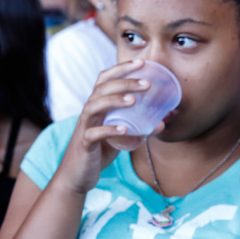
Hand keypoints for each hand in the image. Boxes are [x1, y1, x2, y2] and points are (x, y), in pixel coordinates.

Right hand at [53, 60, 159, 194]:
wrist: (77, 176)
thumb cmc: (99, 151)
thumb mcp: (120, 136)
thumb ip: (137, 127)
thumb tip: (162, 123)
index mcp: (97, 106)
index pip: (106, 79)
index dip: (122, 68)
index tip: (142, 62)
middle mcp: (89, 112)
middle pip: (102, 88)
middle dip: (124, 82)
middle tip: (147, 84)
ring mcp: (84, 127)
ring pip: (94, 106)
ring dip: (114, 101)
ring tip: (134, 100)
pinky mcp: (84, 144)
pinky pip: (94, 133)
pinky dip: (109, 130)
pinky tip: (124, 129)